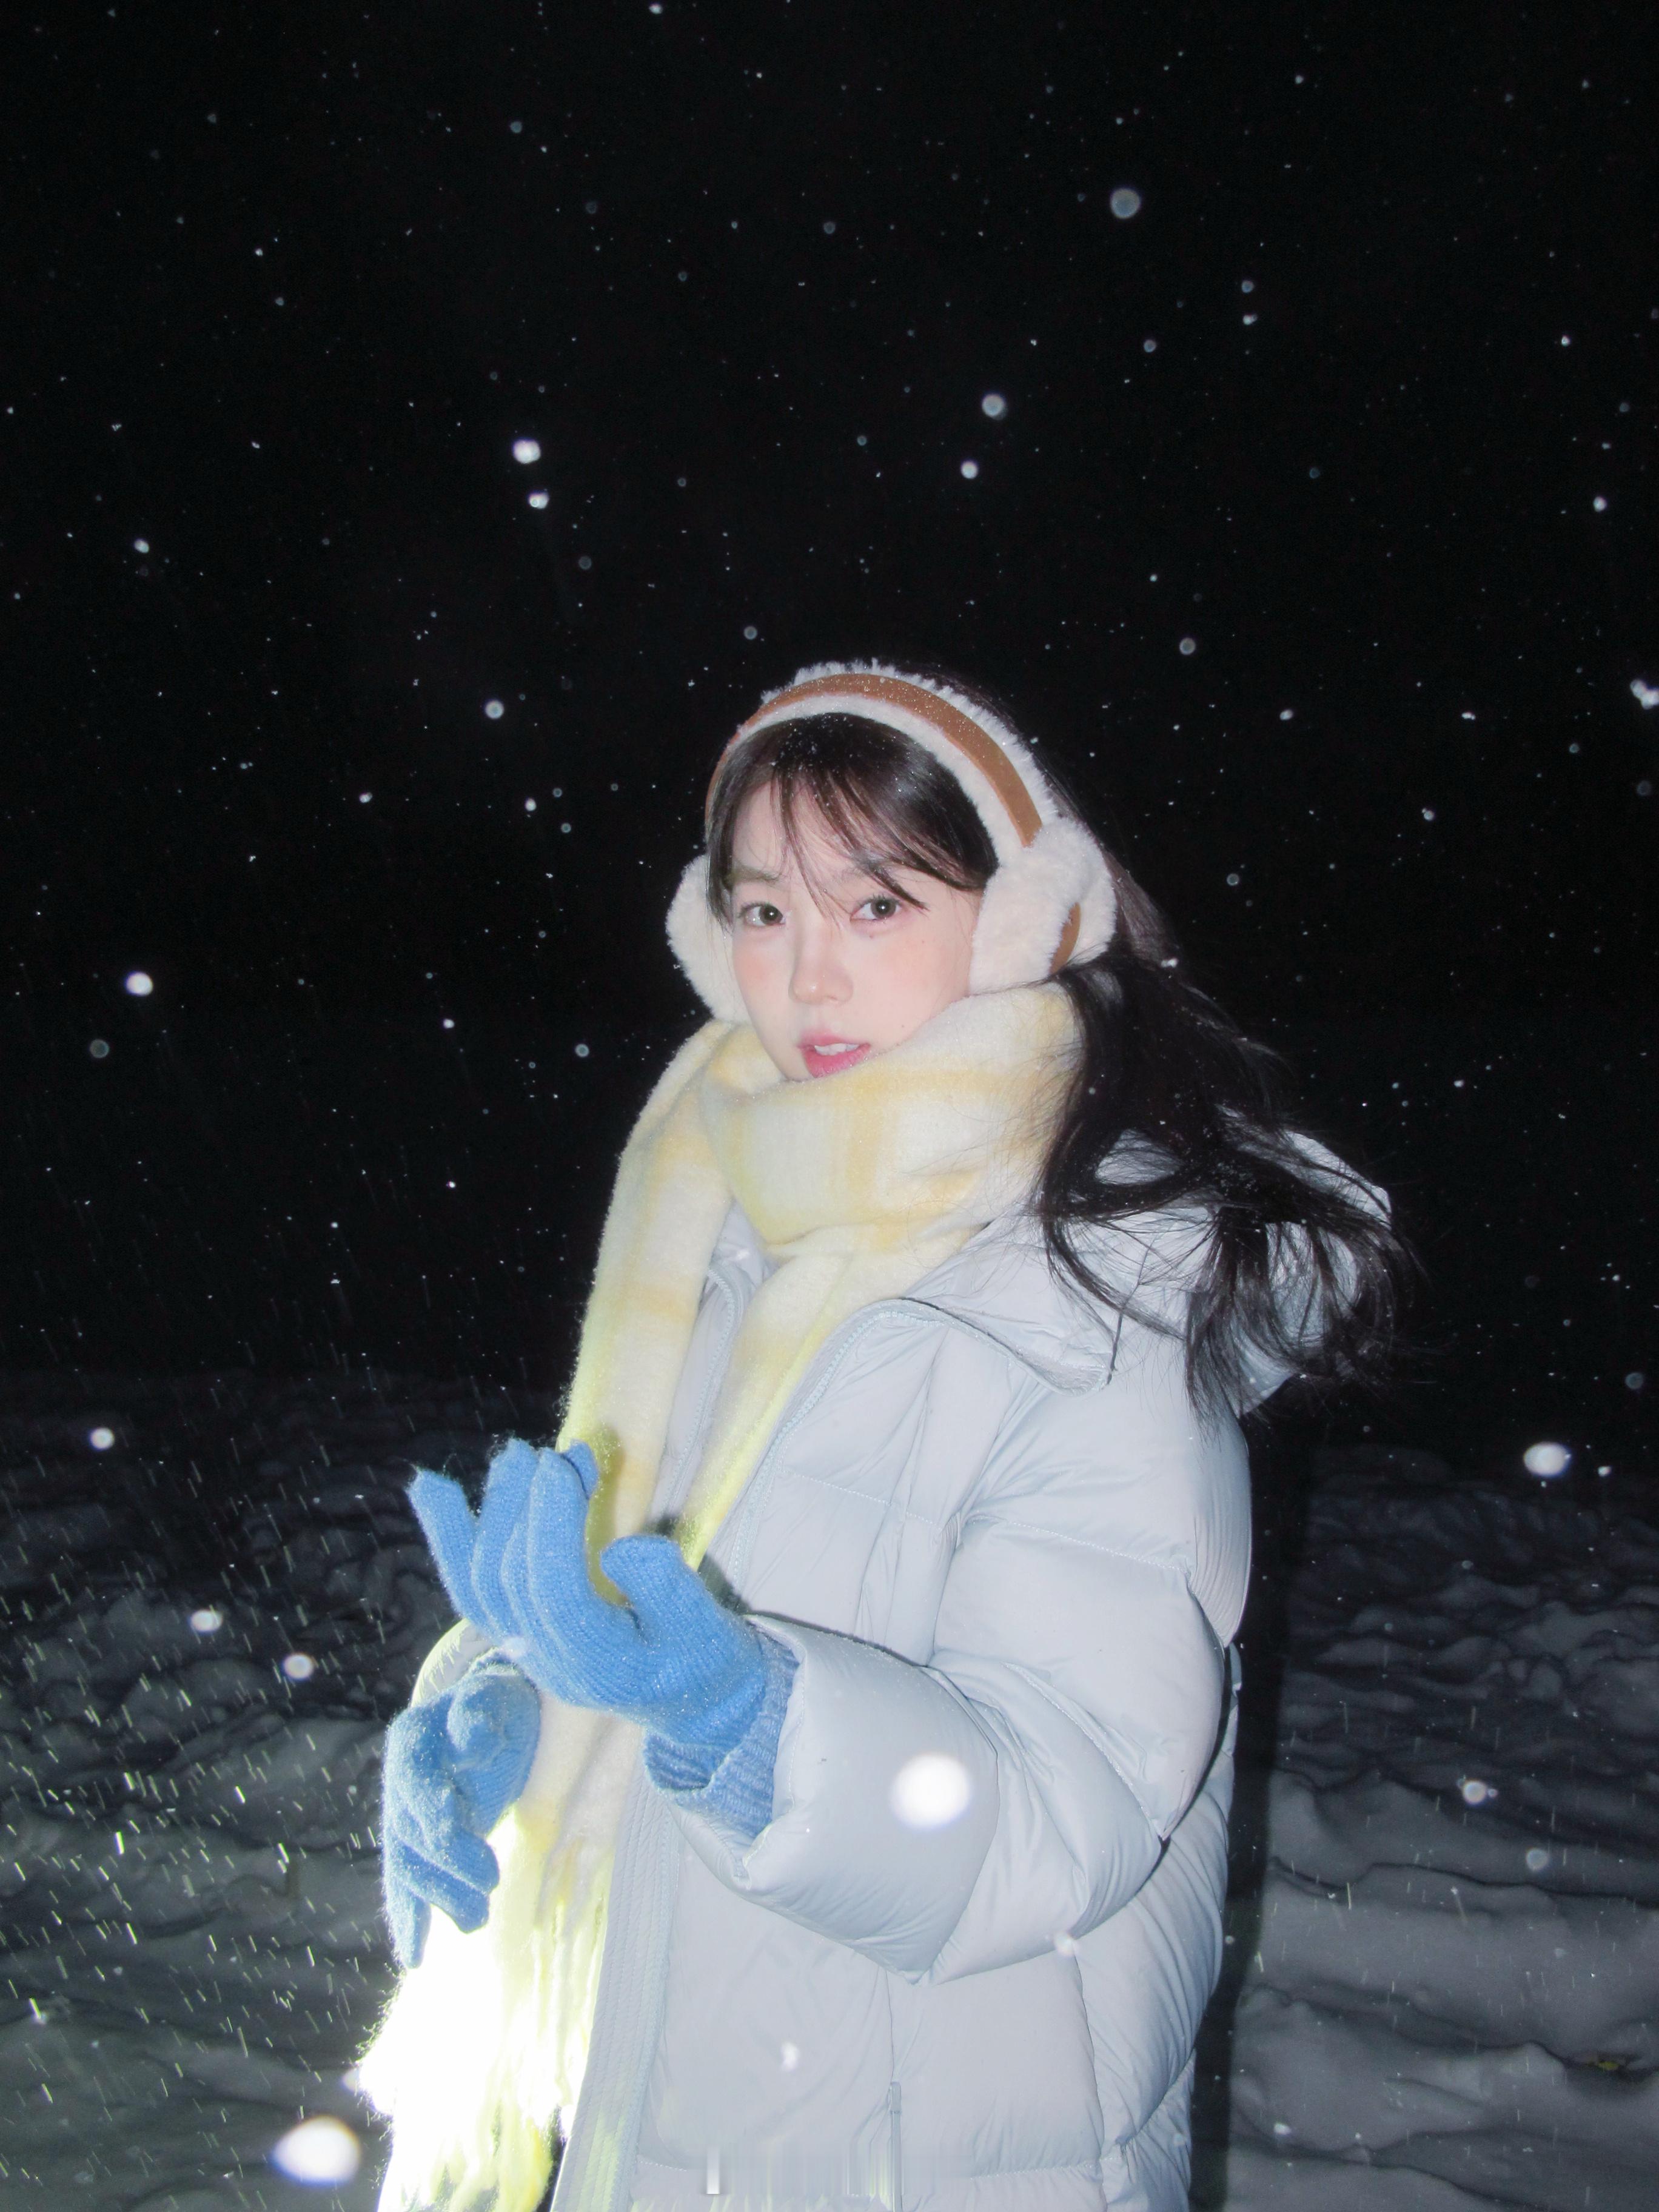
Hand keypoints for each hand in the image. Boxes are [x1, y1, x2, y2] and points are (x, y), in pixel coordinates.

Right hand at [380, 1659, 539, 1969]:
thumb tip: (474, 1744)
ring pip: (412, 1865)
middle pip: (413, 1831)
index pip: (414, 1780)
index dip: (431, 1809)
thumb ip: (480, 1715)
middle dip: (448, 1861)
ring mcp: (406, 1817)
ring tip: (476, 1920)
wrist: (497, 1719)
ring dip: (439, 1896)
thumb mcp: (496, 1696)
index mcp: (412, 1740)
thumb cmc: (500, 1704)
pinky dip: (410, 1918)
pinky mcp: (421, 1846)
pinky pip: (408, 1884)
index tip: (454, 1833)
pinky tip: (414, 1955)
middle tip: (489, 1882)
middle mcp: (400, 1782)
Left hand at [407, 1437, 766, 1755]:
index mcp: (600, 1667)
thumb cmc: (703, 1654)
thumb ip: (669, 1589)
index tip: (561, 1465)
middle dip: (526, 1508)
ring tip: (514, 1456)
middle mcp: (549, 1665)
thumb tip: (619, 1548)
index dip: (550, 1527)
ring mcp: (525, 1650)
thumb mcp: (707, 1627)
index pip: (555, 1594)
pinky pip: (469, 1586)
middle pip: (512, 1583)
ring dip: (492, 1513)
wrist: (690, 1696)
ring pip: (482, 1584)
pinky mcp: (516, 1631)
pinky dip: (447, 1535)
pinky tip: (429, 1487)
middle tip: (554, 1453)